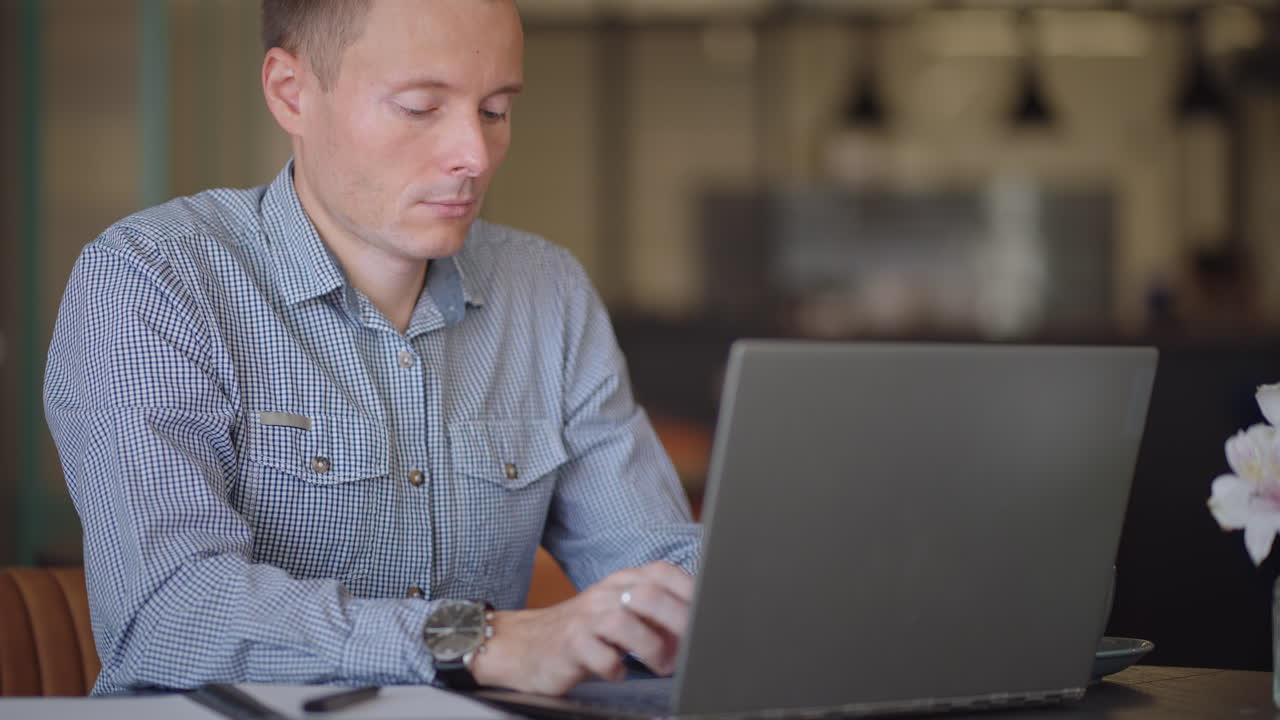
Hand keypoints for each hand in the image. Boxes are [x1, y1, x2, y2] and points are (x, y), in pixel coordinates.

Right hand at [468, 561, 694, 694]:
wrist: (522, 645)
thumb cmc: (582, 632)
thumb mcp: (617, 612)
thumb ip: (654, 614)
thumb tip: (700, 627)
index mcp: (621, 581)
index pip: (663, 572)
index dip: (690, 592)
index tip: (706, 617)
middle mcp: (604, 593)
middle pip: (650, 596)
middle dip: (679, 625)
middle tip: (688, 651)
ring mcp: (585, 618)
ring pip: (626, 623)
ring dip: (652, 648)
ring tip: (659, 666)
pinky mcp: (569, 645)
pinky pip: (601, 657)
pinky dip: (617, 669)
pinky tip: (619, 674)